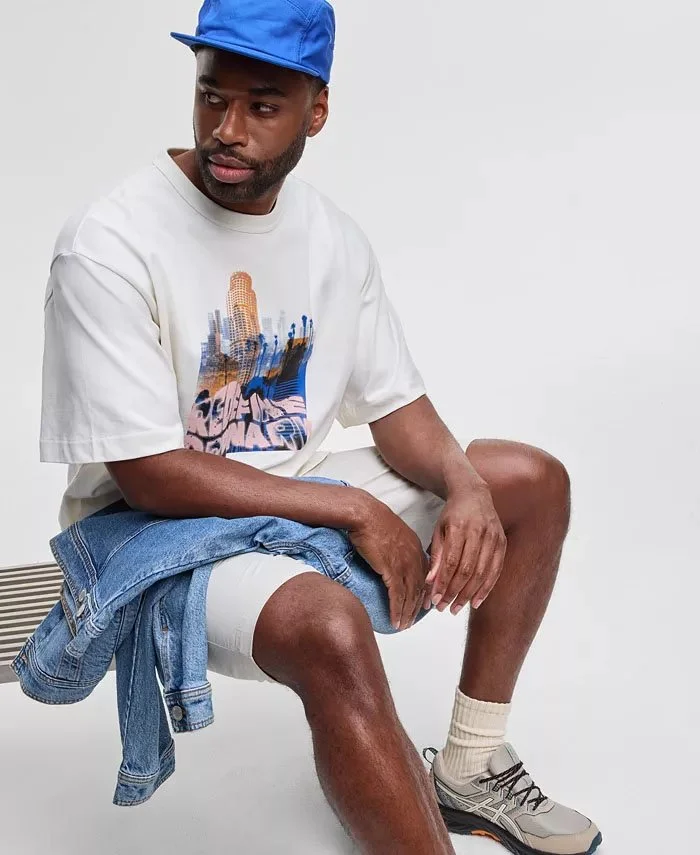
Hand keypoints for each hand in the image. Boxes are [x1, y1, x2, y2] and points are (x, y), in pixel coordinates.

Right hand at [348, 492, 429, 630]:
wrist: (365, 515)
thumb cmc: (373, 520)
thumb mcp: (393, 532)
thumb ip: (399, 545)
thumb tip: (394, 555)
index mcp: (416, 548)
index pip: (425, 575)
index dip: (424, 591)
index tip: (423, 604)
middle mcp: (415, 558)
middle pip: (420, 588)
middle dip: (417, 607)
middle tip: (412, 620)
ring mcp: (405, 565)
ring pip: (410, 595)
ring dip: (407, 613)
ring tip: (403, 625)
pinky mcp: (392, 570)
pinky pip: (397, 596)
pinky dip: (397, 610)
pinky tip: (395, 621)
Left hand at [424, 484, 506, 614]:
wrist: (474, 494)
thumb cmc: (452, 515)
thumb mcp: (439, 531)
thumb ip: (437, 556)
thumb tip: (430, 583)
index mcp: (459, 527)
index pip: (451, 562)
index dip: (443, 584)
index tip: (435, 599)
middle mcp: (478, 532)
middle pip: (467, 570)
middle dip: (455, 593)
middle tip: (444, 609)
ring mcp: (493, 537)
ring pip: (482, 573)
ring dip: (469, 595)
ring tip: (456, 608)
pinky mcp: (502, 542)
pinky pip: (496, 570)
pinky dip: (486, 588)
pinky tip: (476, 602)